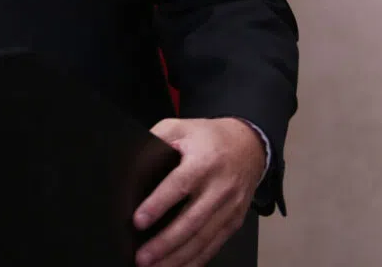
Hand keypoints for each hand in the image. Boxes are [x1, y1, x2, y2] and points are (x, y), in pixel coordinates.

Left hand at [133, 117, 263, 266]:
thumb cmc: (209, 138)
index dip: (158, 205)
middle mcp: (220, 187)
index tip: (138, 221)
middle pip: (191, 221)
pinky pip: (215, 245)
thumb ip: (156, 139)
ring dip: (178, 257)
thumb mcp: (180, 127)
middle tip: (142, 257)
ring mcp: (230, 207)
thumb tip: (132, 163)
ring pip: (203, 239)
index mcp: (204, 161)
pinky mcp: (234, 220)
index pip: (179, 186)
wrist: (249, 146)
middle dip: (165, 243)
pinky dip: (197, 260)